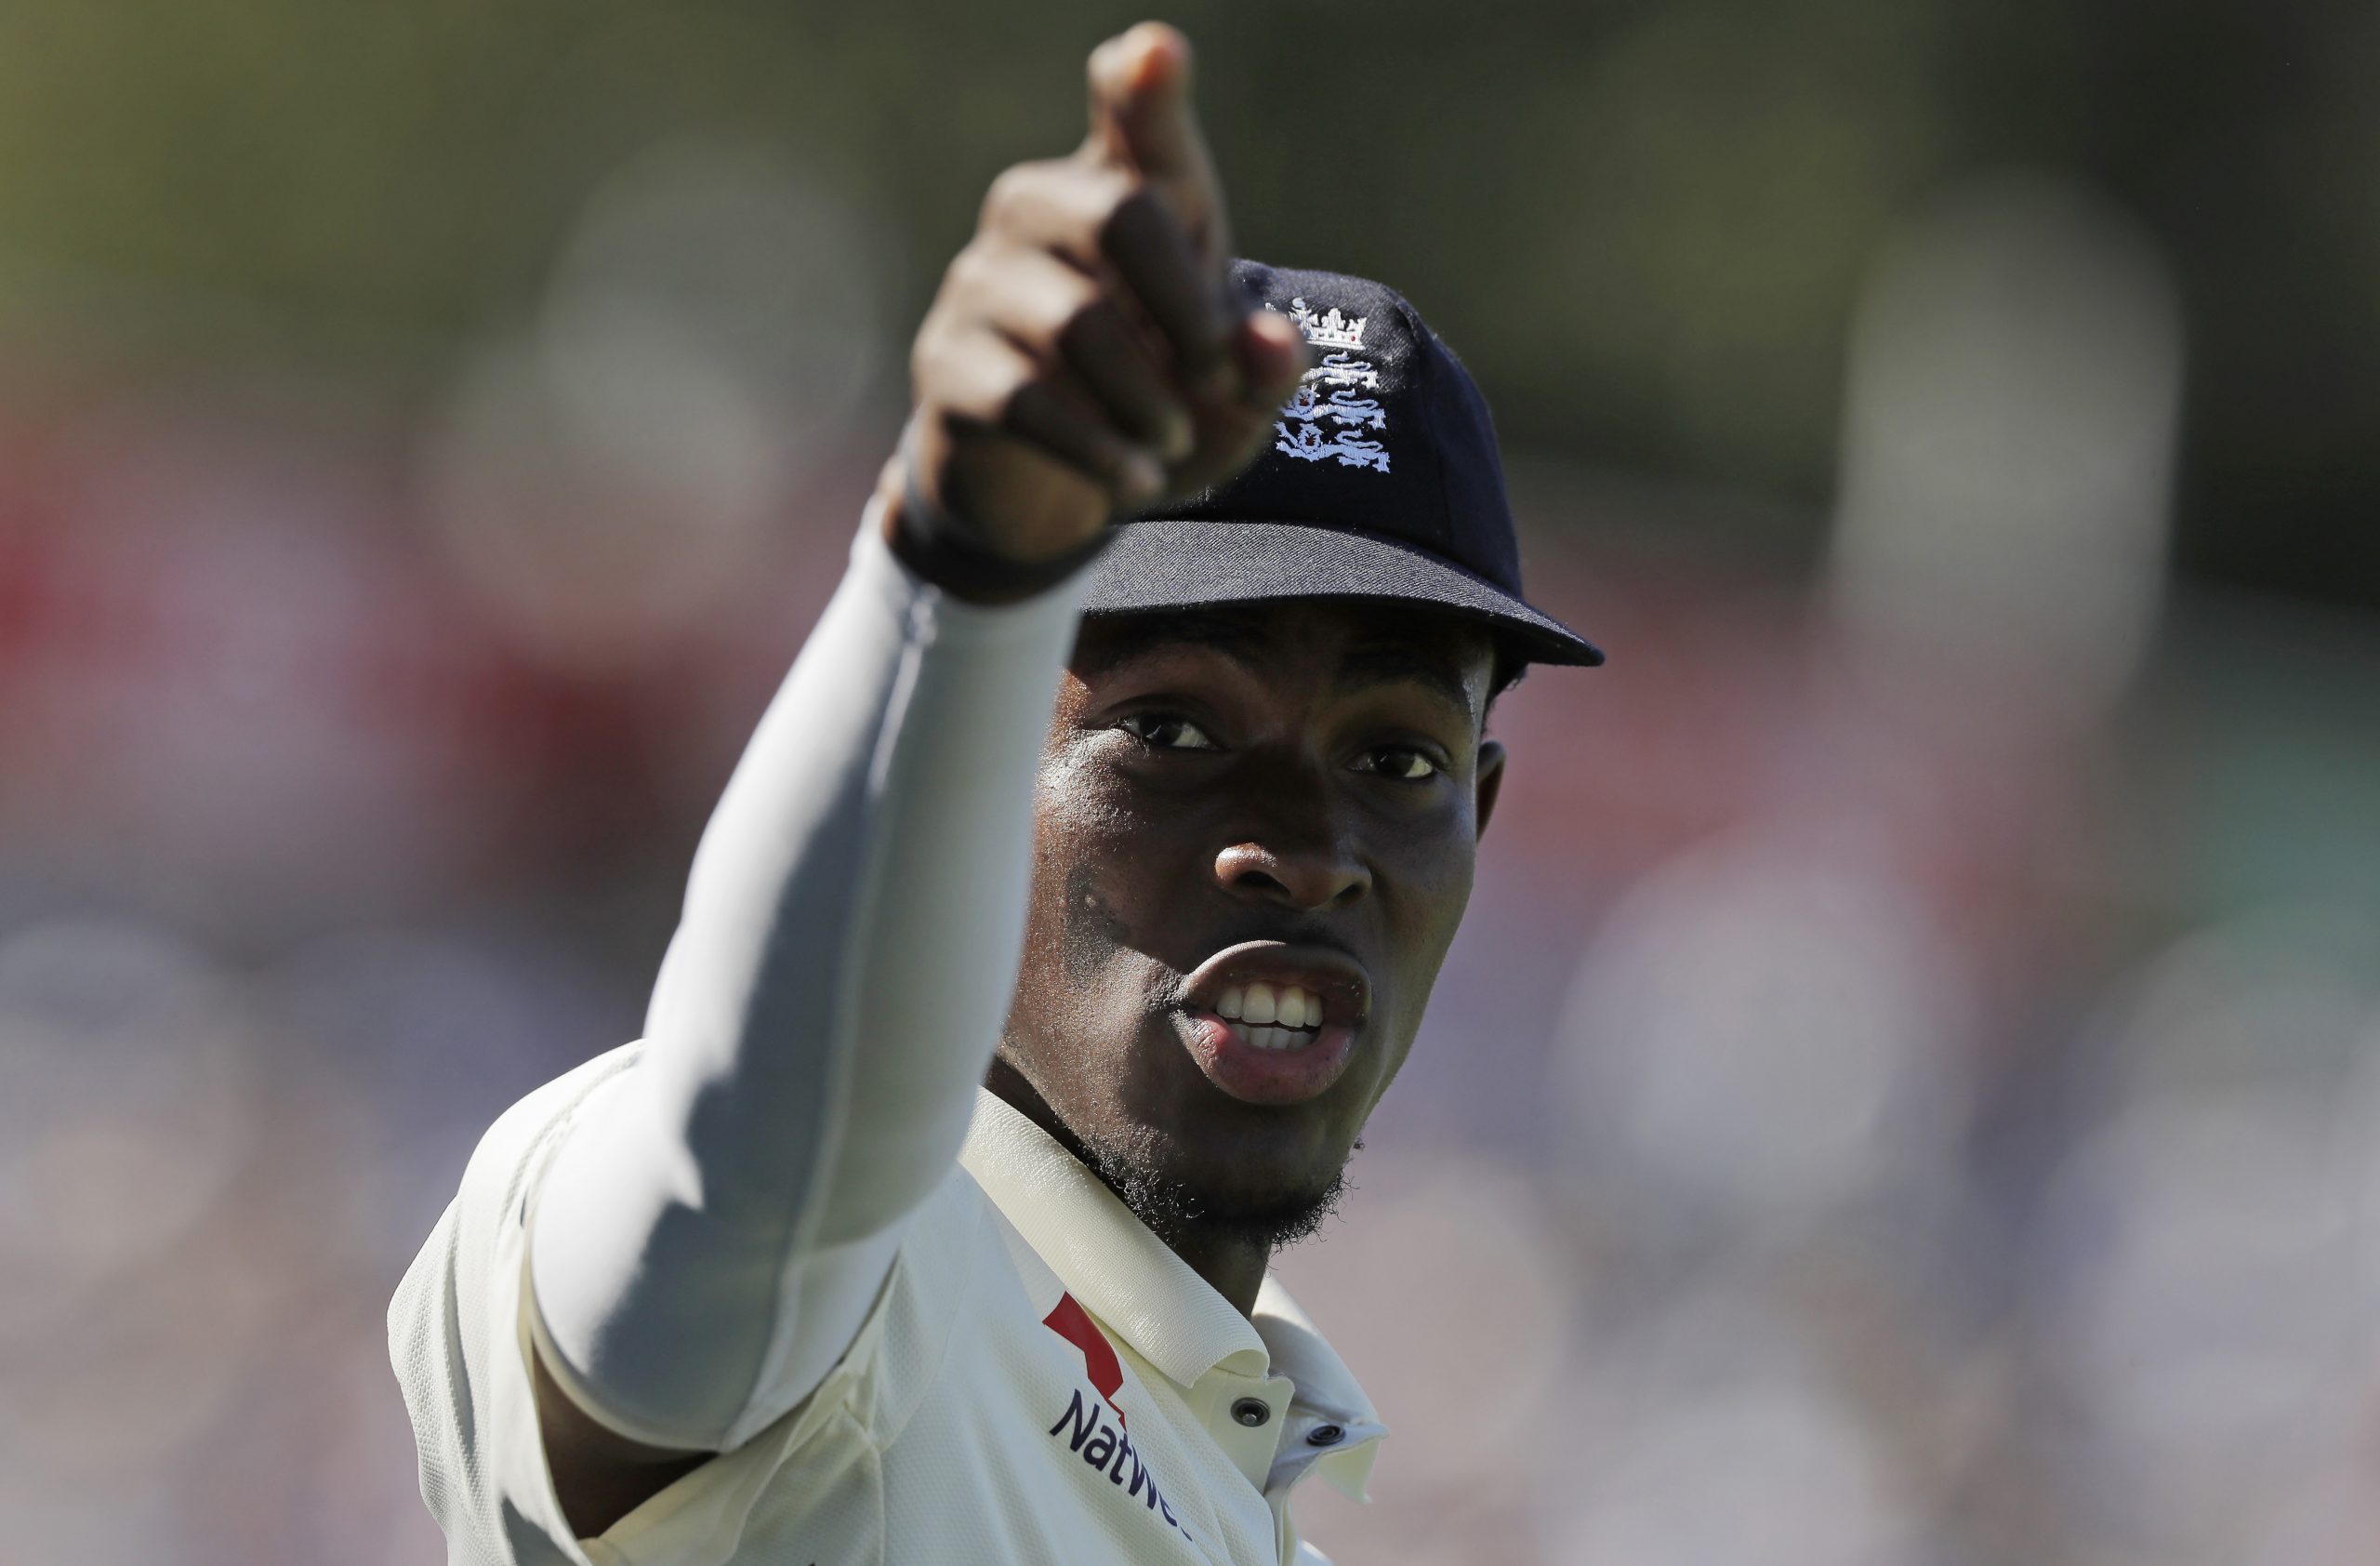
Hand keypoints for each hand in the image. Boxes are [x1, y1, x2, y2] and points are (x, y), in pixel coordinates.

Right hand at [886, 22, 1309, 592]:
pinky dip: (1096, 448)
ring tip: (1173, 442)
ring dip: (1146, 397)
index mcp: (1119, 192)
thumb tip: (1270, 345)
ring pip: (1074, 323)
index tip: (1159, 54)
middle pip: (1117, 214)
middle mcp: (1038, 212)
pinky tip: (1135, 480)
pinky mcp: (947, 365)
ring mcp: (980, 283)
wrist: (1053, 498)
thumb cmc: (1154, 411)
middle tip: (1220, 378)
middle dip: (1189, 310)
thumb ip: (1263, 369)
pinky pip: (1024, 398)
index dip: (1143, 87)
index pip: (1128, 117)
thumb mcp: (1230, 401)